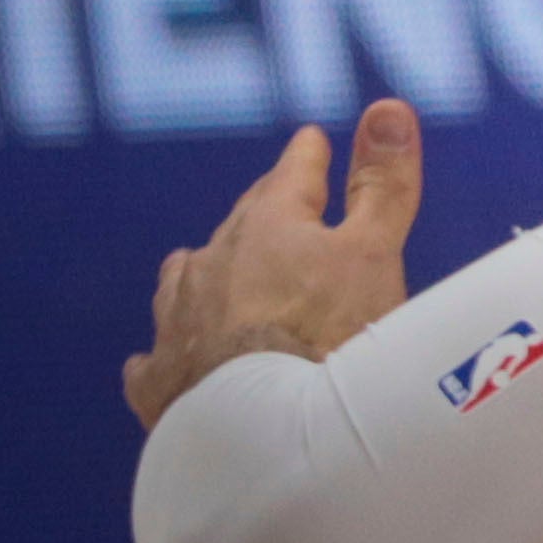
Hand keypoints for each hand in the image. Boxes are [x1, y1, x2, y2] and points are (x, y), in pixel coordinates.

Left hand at [126, 99, 421, 428]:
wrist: (263, 436)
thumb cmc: (328, 338)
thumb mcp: (374, 251)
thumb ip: (382, 182)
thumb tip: (387, 106)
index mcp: (267, 225)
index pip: (291, 172)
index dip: (307, 156)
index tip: (311, 142)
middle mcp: (212, 263)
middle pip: (241, 222)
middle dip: (265, 210)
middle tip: (283, 201)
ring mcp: (178, 322)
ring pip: (188, 279)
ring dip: (207, 271)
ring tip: (216, 270)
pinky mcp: (160, 381)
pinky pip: (155, 357)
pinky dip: (168, 350)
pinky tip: (166, 356)